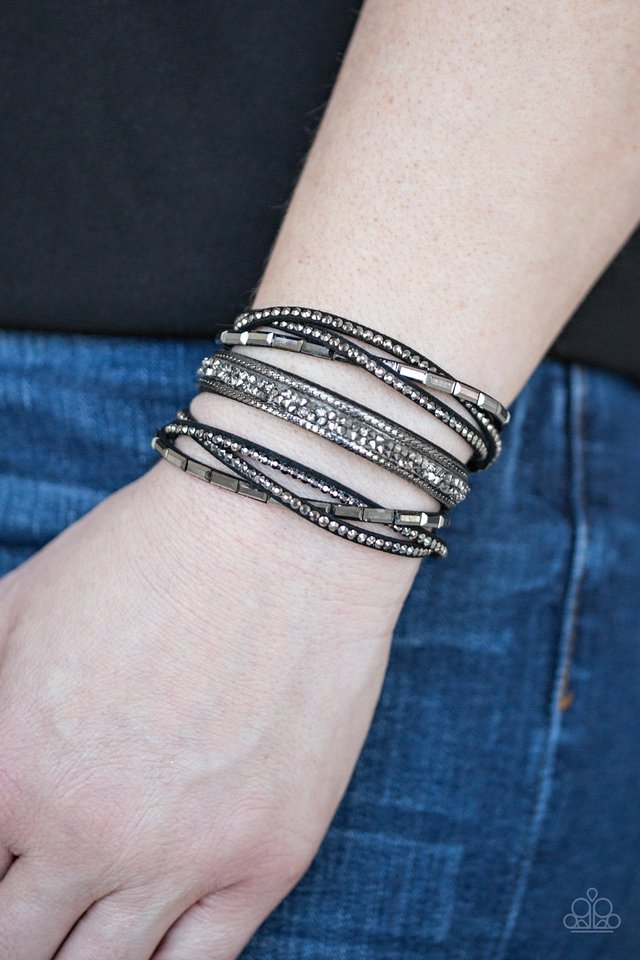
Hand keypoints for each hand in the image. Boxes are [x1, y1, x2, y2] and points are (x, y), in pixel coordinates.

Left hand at [0, 464, 408, 959]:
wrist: (284, 527)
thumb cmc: (146, 553)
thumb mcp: (14, 608)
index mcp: (12, 768)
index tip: (7, 855)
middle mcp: (90, 832)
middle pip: (16, 943)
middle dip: (15, 923)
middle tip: (30, 897)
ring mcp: (187, 856)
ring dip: (74, 955)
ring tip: (75, 923)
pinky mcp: (270, 856)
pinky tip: (143, 939)